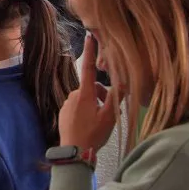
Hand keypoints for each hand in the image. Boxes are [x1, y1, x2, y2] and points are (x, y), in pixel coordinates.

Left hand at [58, 34, 117, 150]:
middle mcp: (74, 94)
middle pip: (92, 88)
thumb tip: (124, 81)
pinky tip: (89, 124)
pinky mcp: (64, 112)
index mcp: (85, 93)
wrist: (73, 153)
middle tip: (109, 112)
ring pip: (85, 98)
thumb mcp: (109, 117)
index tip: (89, 36)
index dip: (90, 52)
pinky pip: (78, 106)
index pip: (88, 68)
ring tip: (100, 121)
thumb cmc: (93, 134)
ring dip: (94, 105)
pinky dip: (86, 111)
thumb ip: (116, 98)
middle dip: (102, 96)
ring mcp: (67, 103)